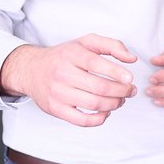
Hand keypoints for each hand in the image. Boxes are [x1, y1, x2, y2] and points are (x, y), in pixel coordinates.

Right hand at [0, 34, 137, 126]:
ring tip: (121, 100)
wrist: (32, 69)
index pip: (96, 63)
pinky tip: (106, 112)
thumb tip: (132, 59)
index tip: (130, 79)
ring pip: (93, 104)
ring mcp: (58, 93)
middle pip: (99, 87)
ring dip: (114, 104)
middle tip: (130, 91)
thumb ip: (112, 45)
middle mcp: (63, 73)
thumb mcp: (86, 42)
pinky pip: (81, 120)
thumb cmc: (64, 55)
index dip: (116, 72)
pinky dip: (99, 119)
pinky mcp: (55, 109)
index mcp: (72, 54)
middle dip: (121, 91)